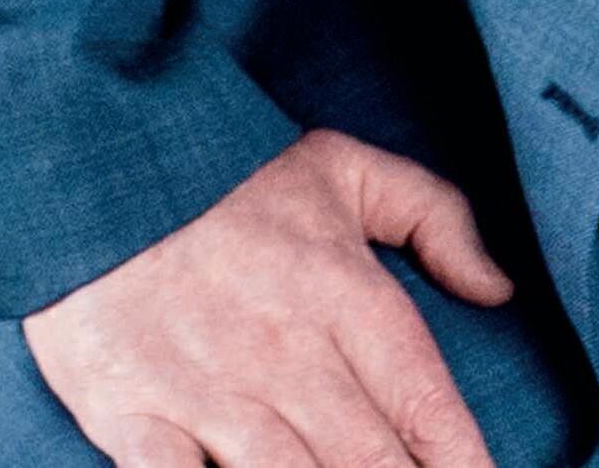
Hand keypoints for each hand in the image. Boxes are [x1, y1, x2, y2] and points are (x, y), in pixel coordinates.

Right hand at [20, 127, 514, 467]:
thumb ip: (437, 219)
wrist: (99, 161)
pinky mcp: (135, 419)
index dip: (461, 459)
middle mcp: (287, 353)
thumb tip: (499, 288)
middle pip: (368, 461)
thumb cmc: (229, 175)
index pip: (425, 403)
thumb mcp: (348, 169)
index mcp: (345, 293)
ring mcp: (210, 392)